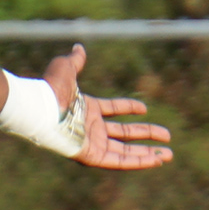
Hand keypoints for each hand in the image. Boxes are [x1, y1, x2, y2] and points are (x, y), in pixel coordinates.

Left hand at [41, 44, 173, 171]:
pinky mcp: (92, 156)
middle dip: (146, 135)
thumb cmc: (50, 89)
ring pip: (125, 151)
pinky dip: (137, 161)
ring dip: (147, 153)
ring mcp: (93, 143)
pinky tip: (155, 160)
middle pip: (124, 134)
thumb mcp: (66, 69)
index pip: (113, 110)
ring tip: (168, 154)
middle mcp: (91, 128)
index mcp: (87, 109)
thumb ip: (75, 61)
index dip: (128, 108)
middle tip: (167, 137)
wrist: (40, 108)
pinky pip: (119, 161)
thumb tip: (78, 47)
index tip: (144, 109)